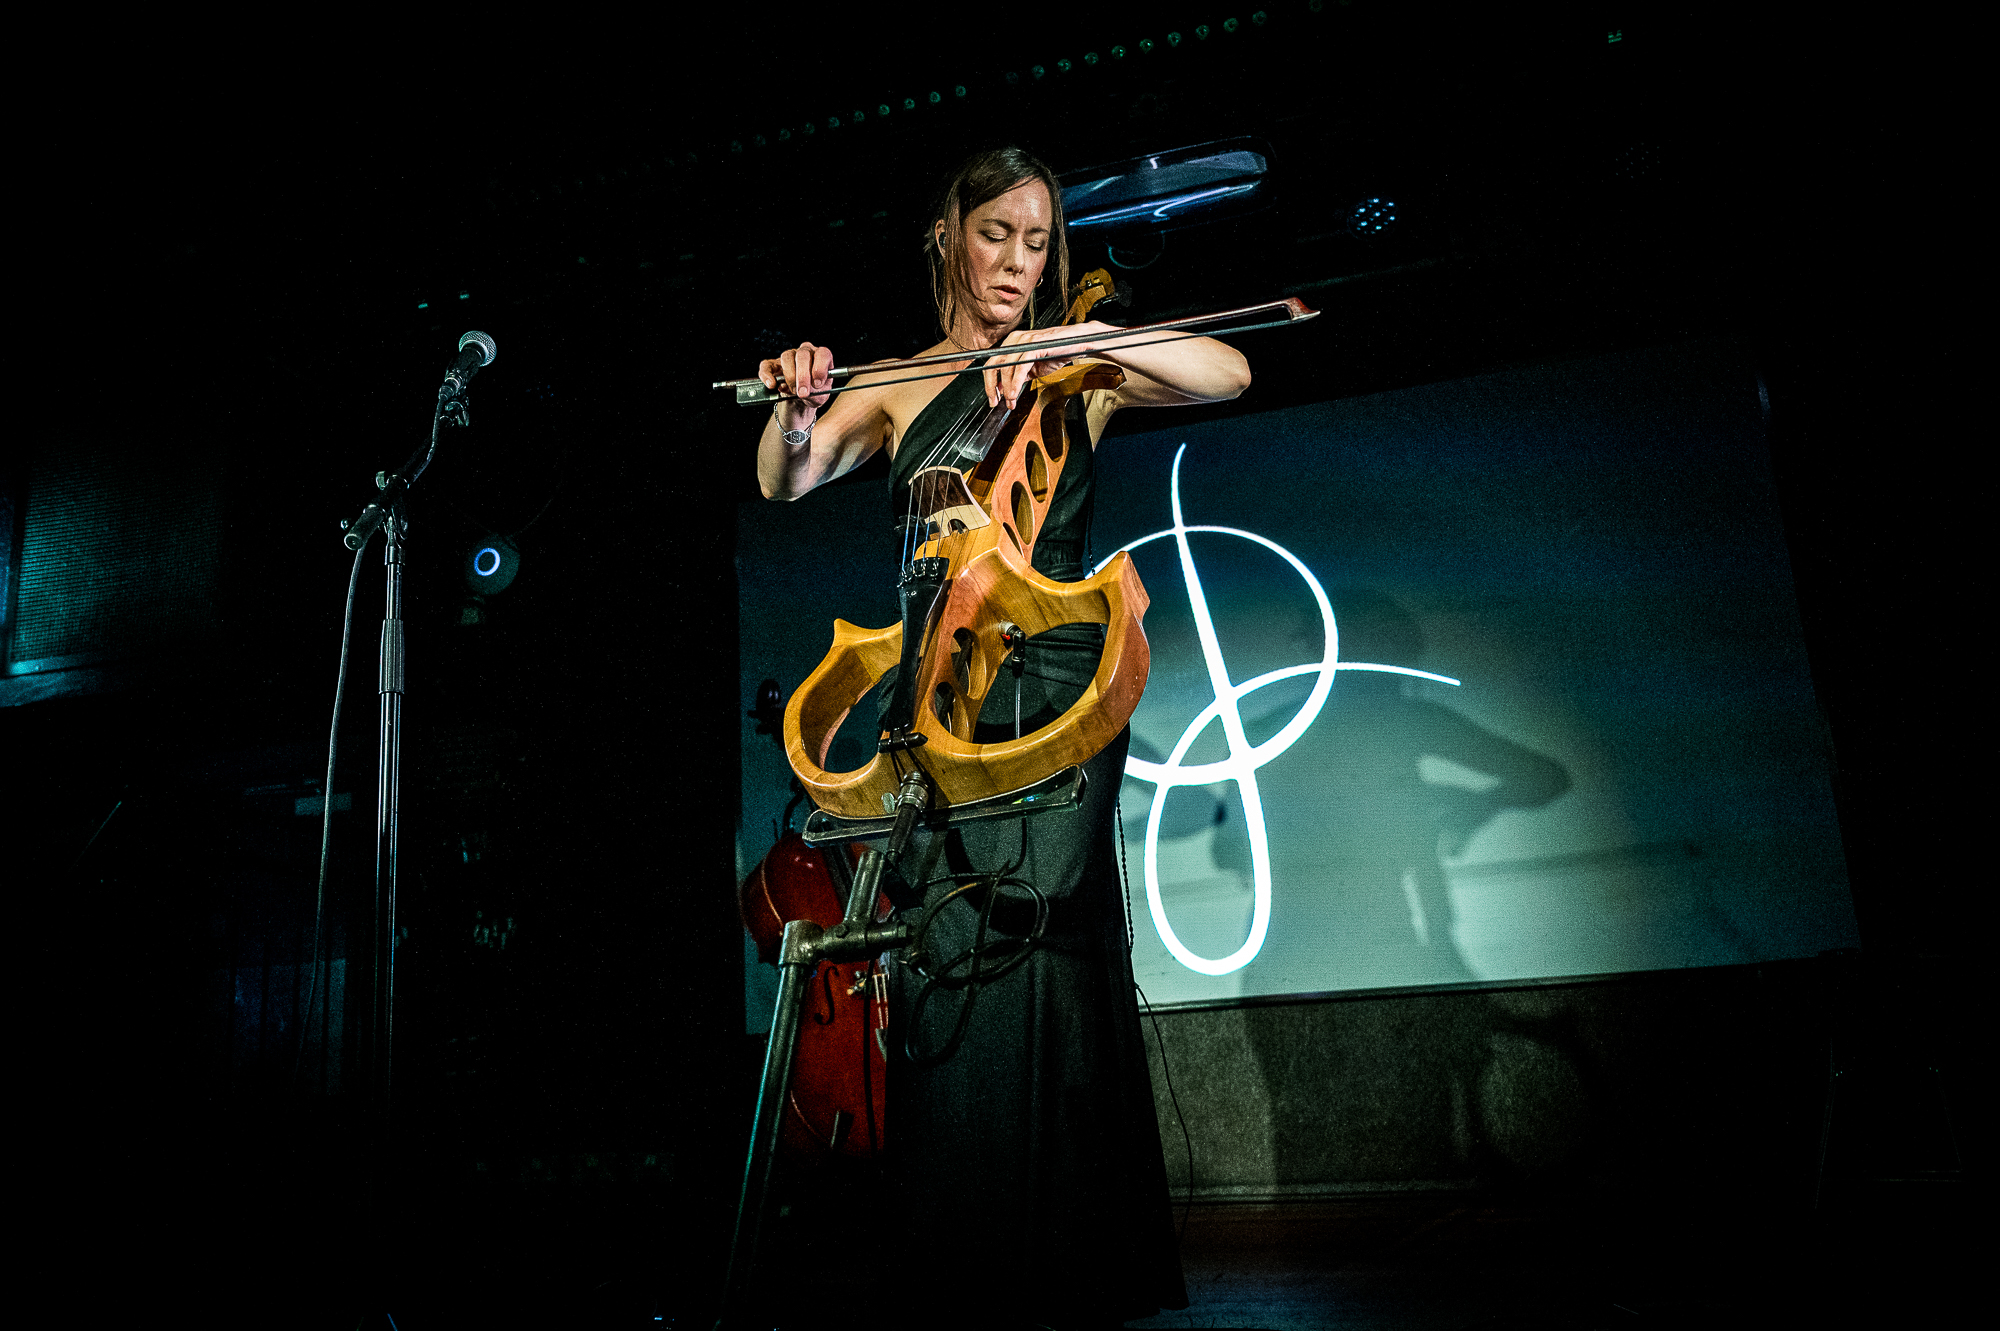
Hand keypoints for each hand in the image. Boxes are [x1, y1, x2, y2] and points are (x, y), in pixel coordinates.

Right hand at [759, 342, 834, 432]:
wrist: (802, 397)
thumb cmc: (814, 393)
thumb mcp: (820, 396)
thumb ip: (816, 394)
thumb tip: (803, 391)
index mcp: (821, 356)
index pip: (823, 353)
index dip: (820, 368)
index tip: (817, 384)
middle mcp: (806, 351)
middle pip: (803, 355)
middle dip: (803, 376)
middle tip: (803, 392)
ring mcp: (789, 356)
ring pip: (786, 357)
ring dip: (789, 376)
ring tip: (793, 391)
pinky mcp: (774, 364)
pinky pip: (767, 365)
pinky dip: (768, 375)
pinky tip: (772, 385)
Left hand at [982, 321, 1115, 408]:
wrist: (1077, 343)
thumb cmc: (1057, 352)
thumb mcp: (1032, 367)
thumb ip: (1018, 376)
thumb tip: (1005, 389)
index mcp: (1012, 342)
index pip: (993, 362)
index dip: (990, 382)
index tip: (993, 397)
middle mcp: (1014, 339)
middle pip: (993, 364)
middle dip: (991, 386)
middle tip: (994, 402)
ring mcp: (1023, 341)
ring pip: (1005, 368)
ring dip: (1006, 389)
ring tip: (1010, 402)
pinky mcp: (1034, 346)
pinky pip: (1019, 368)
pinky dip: (1015, 383)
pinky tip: (1014, 394)